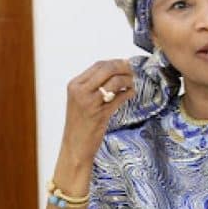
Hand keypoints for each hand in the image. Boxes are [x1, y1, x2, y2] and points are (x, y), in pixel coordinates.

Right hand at [56, 60, 134, 186]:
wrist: (75, 146)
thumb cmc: (80, 123)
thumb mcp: (81, 100)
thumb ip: (94, 85)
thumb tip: (116, 71)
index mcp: (74, 85)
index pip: (98, 65)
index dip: (115, 62)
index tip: (126, 64)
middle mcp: (80, 91)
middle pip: (107, 70)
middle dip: (123, 68)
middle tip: (132, 71)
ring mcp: (89, 103)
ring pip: (114, 82)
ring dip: (127, 81)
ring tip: (132, 84)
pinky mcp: (100, 114)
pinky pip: (119, 98)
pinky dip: (128, 93)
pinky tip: (131, 93)